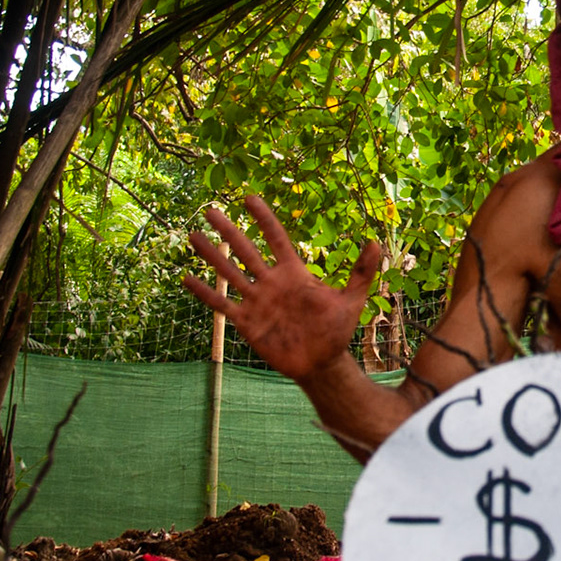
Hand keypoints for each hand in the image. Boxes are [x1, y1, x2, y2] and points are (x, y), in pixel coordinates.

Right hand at [182, 196, 384, 381]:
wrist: (321, 362)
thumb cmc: (336, 330)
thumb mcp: (351, 299)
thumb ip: (362, 272)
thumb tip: (374, 242)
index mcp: (293, 272)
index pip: (275, 238)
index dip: (263, 218)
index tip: (248, 197)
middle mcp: (270, 282)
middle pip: (245, 250)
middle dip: (228, 230)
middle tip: (209, 209)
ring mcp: (256, 301)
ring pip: (228, 273)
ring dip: (211, 255)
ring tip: (193, 236)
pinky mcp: (247, 322)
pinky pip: (222, 305)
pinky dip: (205, 293)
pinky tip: (186, 278)